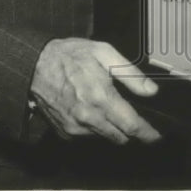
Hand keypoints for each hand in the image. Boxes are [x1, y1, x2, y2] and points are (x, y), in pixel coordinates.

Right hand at [29, 38, 160, 144]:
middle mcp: (89, 117)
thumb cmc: (70, 56)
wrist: (34, 65)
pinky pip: (87, 136)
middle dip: (130, 130)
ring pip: (104, 137)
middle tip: (132, 116)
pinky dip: (93, 127)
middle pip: (120, 137)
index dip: (148, 134)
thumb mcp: (104, 53)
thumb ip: (130, 73)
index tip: (156, 137)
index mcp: (101, 97)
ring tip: (105, 105)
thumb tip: (151, 90)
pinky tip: (89, 109)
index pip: (132, 125)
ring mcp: (75, 127)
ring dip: (111, 128)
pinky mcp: (64, 132)